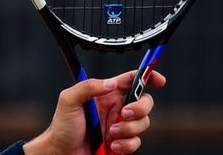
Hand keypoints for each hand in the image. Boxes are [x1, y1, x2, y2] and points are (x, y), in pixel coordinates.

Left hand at [23, 70, 165, 154]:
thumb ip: (88, 87)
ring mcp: (120, 126)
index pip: (131, 80)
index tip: (160, 80)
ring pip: (143, 123)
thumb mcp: (68, 99)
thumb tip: (110, 83)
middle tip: (124, 114)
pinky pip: (136, 142)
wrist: (62, 152)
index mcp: (106, 93)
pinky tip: (111, 145)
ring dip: (128, 129)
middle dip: (141, 108)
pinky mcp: (122, 143)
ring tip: (110, 133)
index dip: (148, 76)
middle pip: (145, 101)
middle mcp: (116, 108)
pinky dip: (126, 145)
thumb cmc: (62, 126)